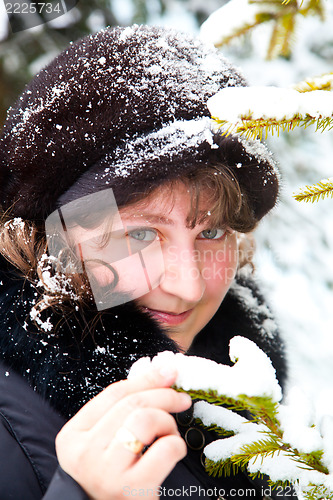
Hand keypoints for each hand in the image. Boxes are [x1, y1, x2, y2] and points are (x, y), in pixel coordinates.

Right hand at [55, 367, 191, 499]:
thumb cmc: (110, 479)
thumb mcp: (104, 443)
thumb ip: (122, 411)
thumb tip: (161, 375)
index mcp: (73, 436)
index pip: (113, 393)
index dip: (146, 379)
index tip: (168, 372)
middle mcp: (84, 453)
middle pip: (132, 403)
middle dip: (163, 395)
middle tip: (181, 399)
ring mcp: (106, 472)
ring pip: (145, 419)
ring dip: (167, 421)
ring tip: (169, 434)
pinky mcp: (130, 490)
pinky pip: (164, 449)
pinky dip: (176, 444)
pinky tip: (173, 451)